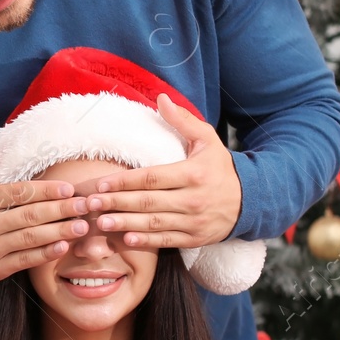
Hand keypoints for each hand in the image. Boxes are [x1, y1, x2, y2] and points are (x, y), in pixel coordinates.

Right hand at [0, 122, 99, 287]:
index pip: (17, 193)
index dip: (44, 191)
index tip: (68, 188)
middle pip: (29, 215)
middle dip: (60, 210)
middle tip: (83, 205)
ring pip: (31, 238)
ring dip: (59, 232)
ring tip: (82, 226)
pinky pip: (25, 260)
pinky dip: (45, 254)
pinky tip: (63, 246)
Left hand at [67, 94, 241, 249]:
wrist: (250, 200)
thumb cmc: (219, 167)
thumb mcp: (207, 139)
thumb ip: (182, 120)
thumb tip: (161, 98)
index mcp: (193, 173)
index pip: (151, 177)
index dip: (124, 181)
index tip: (101, 184)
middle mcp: (193, 199)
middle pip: (148, 201)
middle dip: (117, 203)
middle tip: (90, 204)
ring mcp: (194, 221)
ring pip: (154, 223)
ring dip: (125, 223)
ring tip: (100, 223)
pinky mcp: (195, 238)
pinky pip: (167, 240)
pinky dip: (146, 240)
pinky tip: (126, 238)